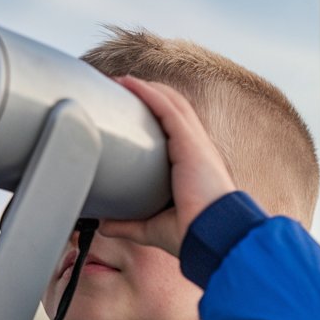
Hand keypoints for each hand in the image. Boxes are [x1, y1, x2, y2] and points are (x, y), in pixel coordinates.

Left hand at [98, 76, 235, 256]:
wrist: (215, 238)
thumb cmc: (194, 235)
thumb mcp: (154, 228)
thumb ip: (129, 224)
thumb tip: (104, 224)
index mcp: (194, 165)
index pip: (177, 130)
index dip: (157, 114)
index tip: (135, 111)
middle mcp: (198, 149)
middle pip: (175, 108)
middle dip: (151, 95)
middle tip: (123, 89)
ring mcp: (196, 143)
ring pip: (172, 102)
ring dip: (148, 88)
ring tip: (122, 81)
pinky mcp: (190, 143)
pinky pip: (168, 109)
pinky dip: (149, 93)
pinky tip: (130, 83)